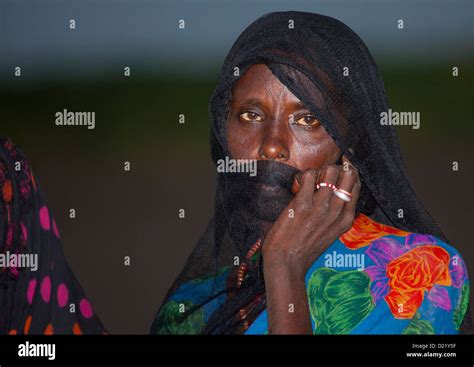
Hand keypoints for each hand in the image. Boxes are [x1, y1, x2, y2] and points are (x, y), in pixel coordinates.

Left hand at [262, 156, 360, 279]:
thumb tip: (333, 194)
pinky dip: (303, 175)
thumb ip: (335, 216)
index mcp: (346, 219)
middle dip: (336, 168)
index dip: (345, 174)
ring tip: (309, 181)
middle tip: (321, 176)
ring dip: (319, 170)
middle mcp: (337, 211)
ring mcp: (321, 206)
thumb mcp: (330, 234)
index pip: (356, 185)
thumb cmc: (304, 250)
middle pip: (349, 174)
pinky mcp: (302, 203)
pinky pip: (309, 175)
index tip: (333, 176)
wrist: (286, 263)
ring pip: (330, 171)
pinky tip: (297, 185)